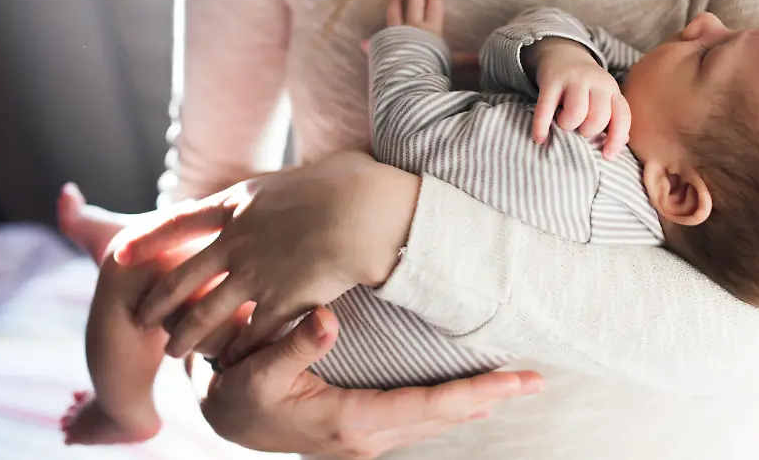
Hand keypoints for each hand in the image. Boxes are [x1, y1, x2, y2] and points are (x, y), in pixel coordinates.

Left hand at [112, 152, 421, 361]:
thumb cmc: (349, 181)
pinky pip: (249, 333)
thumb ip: (284, 187)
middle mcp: (236, 240)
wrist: (368, 210)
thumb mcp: (302, 173)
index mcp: (238, 202)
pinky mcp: (281, 301)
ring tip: (172, 352)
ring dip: (186, 336)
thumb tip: (296, 182)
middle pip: (182, 277)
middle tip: (139, 317)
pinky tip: (226, 364)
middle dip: (157, 301)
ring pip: (207, 313)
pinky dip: (235, 351)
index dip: (148, 239)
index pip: (178, 222)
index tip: (121, 252)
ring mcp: (255, 273)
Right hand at [201, 306, 543, 457]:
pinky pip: (419, 420)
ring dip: (477, 404)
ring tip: (514, 386)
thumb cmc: (238, 392)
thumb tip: (328, 320)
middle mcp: (366, 436)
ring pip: (435, 422)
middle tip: (537, 380)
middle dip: (492, 398)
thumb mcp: (258, 370)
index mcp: (350, 421)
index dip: (477, 391)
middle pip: (444, 416)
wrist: (221, 418)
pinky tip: (469, 399)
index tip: (515, 379)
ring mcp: (366, 439)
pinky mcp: (362, 432)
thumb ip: (294, 345)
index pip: (430, 405)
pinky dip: (450, 408)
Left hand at [364, 0, 478, 88]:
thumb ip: (466, 61)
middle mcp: (414, 28)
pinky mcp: (385, 45)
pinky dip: (372, 43)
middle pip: (414, 4)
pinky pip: (378, 42)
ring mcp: (398, 35)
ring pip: (395, 13)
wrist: (411, 76)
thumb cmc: (433, 68)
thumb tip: (483, 61)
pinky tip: (365, 43)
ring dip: (395, 2)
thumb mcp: (452, 64)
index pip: (434, 9)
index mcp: (431, 31)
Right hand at [528, 39, 630, 158]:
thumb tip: (623, 142)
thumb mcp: (604, 97)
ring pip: (576, 113)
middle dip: (588, 131)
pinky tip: (539, 138)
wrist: (562, 54)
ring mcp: (573, 79)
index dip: (616, 139)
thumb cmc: (586, 87)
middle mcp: (596, 82)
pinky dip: (541, 127)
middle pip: (598, 117)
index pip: (622, 116)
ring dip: (568, 125)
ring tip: (563, 121)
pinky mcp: (551, 81)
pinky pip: (546, 109)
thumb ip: (613, 118)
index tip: (607, 155)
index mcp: (612, 89)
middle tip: (579, 127)